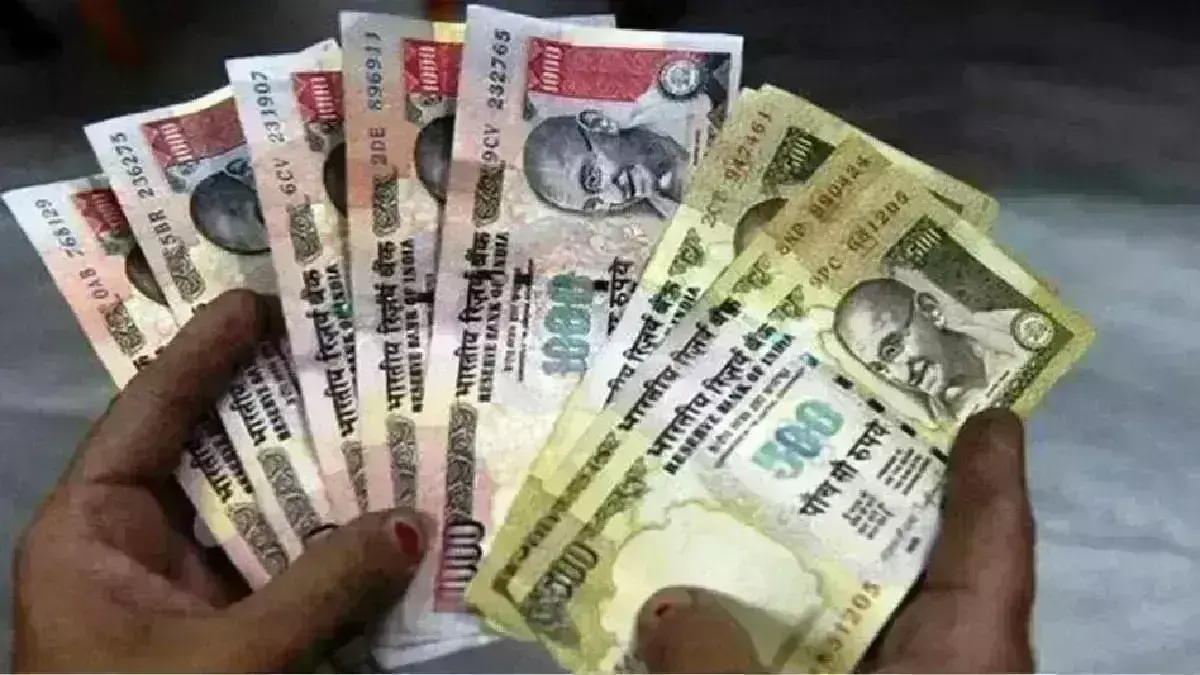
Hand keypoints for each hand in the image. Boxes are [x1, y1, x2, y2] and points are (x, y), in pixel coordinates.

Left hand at [13, 290, 427, 671]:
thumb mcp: (229, 664)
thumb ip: (322, 590)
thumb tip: (413, 527)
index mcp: (92, 534)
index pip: (149, 414)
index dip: (205, 350)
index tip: (267, 297)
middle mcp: (140, 549)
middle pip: (216, 452)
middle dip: (284, 404)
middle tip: (351, 345)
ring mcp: (192, 593)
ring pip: (262, 511)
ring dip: (326, 474)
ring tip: (391, 415)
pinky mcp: (236, 633)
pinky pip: (289, 570)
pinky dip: (337, 545)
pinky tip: (394, 512)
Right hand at [635, 409, 1034, 672]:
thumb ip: (713, 660)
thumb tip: (665, 606)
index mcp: (966, 658)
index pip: (994, 546)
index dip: (992, 475)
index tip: (987, 411)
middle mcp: (945, 671)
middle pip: (925, 571)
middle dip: (880, 503)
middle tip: (832, 424)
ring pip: (870, 622)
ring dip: (824, 572)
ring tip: (765, 503)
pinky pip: (833, 661)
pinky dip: (796, 635)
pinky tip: (738, 611)